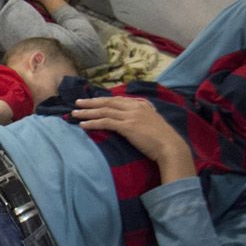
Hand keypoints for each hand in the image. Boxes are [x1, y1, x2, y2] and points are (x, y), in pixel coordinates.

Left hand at [73, 96, 195, 180]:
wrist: (170, 146)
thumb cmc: (162, 138)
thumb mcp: (152, 121)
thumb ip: (141, 116)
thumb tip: (130, 119)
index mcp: (141, 104)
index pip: (116, 99)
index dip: (102, 99)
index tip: (91, 100)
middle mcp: (135, 107)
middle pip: (107, 102)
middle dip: (90, 102)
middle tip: (77, 103)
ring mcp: (131, 116)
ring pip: (104, 111)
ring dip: (87, 112)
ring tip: (74, 114)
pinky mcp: (127, 126)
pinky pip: (106, 122)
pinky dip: (92, 123)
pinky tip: (83, 125)